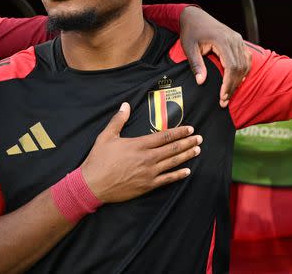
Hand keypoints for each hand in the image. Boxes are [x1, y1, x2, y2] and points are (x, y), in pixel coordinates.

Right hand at [80, 103, 201, 203]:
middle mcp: (147, 158)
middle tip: (199, 138)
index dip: (179, 132)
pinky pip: (167, 180)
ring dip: (186, 156)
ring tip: (197, 150)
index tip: (190, 128)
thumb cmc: (98, 160)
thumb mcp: (106, 137)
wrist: (91, 185)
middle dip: (188, 142)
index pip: (165, 136)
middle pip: (172, 148)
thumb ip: (118, 120)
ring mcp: (148, 173)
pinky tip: (187, 171)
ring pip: (172, 162)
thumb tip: (125, 105)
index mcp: (139, 145)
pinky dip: (178, 175)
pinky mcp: (147, 185)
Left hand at [179, 6, 250, 107]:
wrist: (195, 16)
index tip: (223, 97)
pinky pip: (246, 58)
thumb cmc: (191, 31)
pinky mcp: (239, 41)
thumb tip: (201, 81)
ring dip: (239, 80)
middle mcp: (234, 39)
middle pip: (240, 67)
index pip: (231, 66)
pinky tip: (237, 80)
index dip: (228, 83)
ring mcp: (238, 40)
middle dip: (233, 86)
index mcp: (222, 40)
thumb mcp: (189, 47)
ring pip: (245, 64)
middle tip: (224, 101)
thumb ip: (196, 64)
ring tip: (229, 93)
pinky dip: (243, 71)